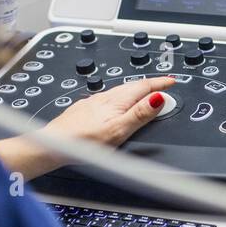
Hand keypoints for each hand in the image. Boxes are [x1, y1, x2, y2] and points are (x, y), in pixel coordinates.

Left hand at [0, 77, 175, 180]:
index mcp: (116, 100)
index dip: (160, 83)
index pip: (143, 85)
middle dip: (150, 84)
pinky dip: (121, 98)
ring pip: (120, 91)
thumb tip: (158, 98)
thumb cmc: (83, 141)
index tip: (172, 81)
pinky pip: (109, 97)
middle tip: (163, 85)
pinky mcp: (84, 109)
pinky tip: (117, 105)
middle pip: (132, 86)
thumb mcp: (118, 129)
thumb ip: (140, 114)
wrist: (53, 145)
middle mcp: (104, 97)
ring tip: (145, 94)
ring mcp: (93, 102)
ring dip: (136, 91)